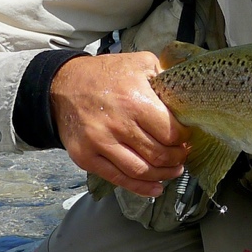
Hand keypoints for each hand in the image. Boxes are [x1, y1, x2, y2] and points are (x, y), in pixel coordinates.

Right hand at [50, 53, 190, 196]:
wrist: (61, 85)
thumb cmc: (106, 74)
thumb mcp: (141, 63)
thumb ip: (166, 76)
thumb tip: (190, 96)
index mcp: (135, 101)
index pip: (171, 133)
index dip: (184, 139)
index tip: (187, 137)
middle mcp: (118, 125)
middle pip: (159, 154)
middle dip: (177, 157)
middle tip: (183, 154)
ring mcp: (100, 143)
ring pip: (142, 171)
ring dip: (164, 174)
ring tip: (174, 170)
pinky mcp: (86, 157)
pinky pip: (119, 179)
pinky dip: (141, 188)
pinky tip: (156, 188)